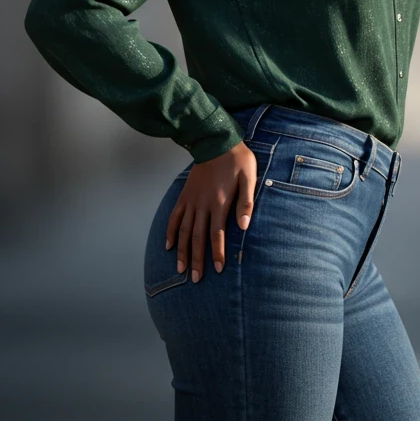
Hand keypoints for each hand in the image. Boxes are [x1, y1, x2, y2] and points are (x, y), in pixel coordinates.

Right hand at [165, 141, 255, 281]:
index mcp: (220, 202)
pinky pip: (175, 216)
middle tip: (196, 279)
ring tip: (181, 270)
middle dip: (198, 259)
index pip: (217, 234)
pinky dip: (171, 232)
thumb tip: (245, 225)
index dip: (217, 252)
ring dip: (183, 251)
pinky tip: (169, 246)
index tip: (217, 269)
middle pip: (198, 237)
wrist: (216, 141)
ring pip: (185, 230)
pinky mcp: (185, 195)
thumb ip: (246, 202)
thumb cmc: (238, 160)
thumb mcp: (249, 177)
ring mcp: (191, 200)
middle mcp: (203, 204)